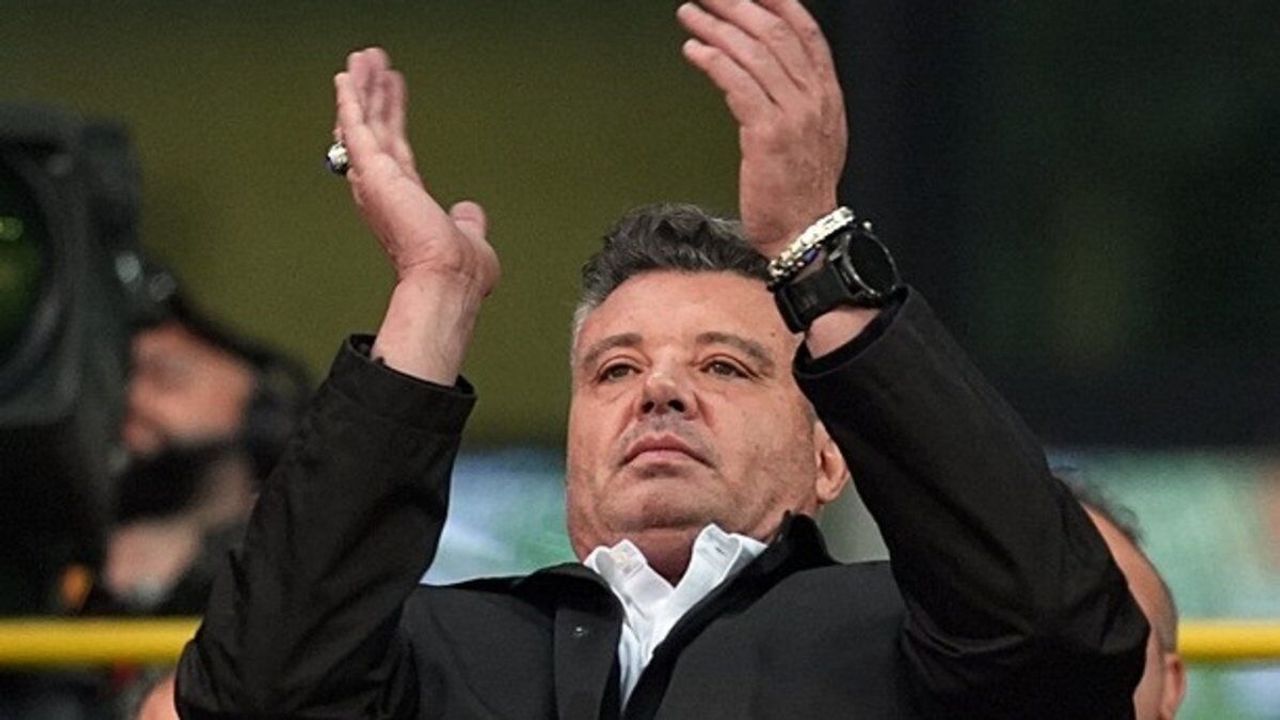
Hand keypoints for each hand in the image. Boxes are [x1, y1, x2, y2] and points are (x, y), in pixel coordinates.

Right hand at [334, 48, 498, 294]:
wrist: (448, 279)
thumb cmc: (456, 271)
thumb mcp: (468, 236)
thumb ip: (467, 220)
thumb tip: (469, 213)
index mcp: (405, 201)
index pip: (396, 148)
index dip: (393, 116)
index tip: (392, 90)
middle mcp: (385, 189)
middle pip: (376, 130)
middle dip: (373, 95)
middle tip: (371, 64)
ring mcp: (376, 181)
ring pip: (365, 123)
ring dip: (362, 88)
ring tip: (362, 58)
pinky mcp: (373, 173)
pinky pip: (357, 129)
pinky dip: (350, 102)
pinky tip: (345, 79)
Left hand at [678, 0, 847, 257]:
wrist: (803, 233)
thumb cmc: (798, 190)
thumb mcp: (812, 134)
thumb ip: (797, 97)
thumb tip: (767, 67)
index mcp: (827, 94)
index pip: (806, 31)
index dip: (777, 3)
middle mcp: (814, 98)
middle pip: (773, 34)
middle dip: (736, 7)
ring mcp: (793, 115)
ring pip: (753, 54)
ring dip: (716, 29)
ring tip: (690, 16)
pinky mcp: (767, 135)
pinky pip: (738, 84)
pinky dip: (713, 62)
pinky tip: (695, 52)